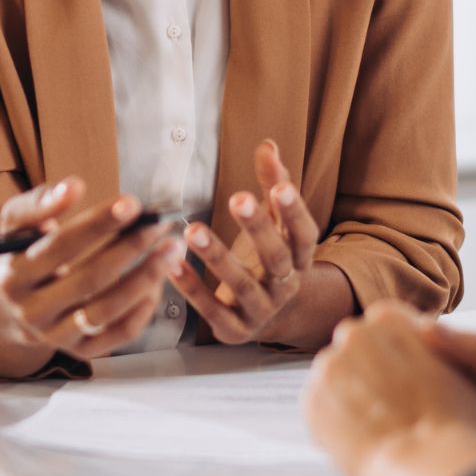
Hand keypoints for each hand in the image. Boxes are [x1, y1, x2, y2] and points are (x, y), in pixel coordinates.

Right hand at [0, 177, 185, 367]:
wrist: (8, 308)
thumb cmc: (22, 255)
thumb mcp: (16, 226)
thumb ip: (39, 203)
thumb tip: (73, 186)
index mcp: (14, 276)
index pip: (60, 247)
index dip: (98, 224)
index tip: (133, 203)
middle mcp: (32, 311)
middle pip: (89, 280)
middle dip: (130, 248)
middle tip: (161, 224)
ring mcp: (56, 336)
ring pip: (107, 311)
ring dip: (145, 278)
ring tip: (171, 250)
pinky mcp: (80, 350)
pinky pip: (119, 334)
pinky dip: (143, 308)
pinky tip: (159, 281)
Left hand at [170, 140, 320, 343]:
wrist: (268, 317)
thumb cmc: (267, 258)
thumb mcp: (275, 224)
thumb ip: (272, 185)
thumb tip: (268, 145)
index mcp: (299, 257)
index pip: (304, 234)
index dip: (295, 211)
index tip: (281, 187)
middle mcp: (286, 285)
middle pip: (277, 258)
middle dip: (258, 228)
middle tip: (238, 198)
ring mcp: (261, 310)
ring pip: (243, 286)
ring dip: (217, 257)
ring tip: (193, 230)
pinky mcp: (234, 330)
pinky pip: (212, 310)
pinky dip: (192, 288)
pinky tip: (171, 263)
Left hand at [303, 303, 475, 475]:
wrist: (426, 462)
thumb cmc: (454, 416)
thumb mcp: (459, 365)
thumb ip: (435, 347)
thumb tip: (427, 339)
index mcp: (388, 316)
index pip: (383, 327)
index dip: (395, 354)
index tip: (403, 376)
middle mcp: (352, 333)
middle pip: (355, 348)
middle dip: (368, 370)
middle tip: (390, 402)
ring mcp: (327, 368)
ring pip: (335, 378)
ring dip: (349, 396)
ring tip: (376, 424)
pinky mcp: (311, 403)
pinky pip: (320, 408)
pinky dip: (335, 421)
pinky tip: (361, 436)